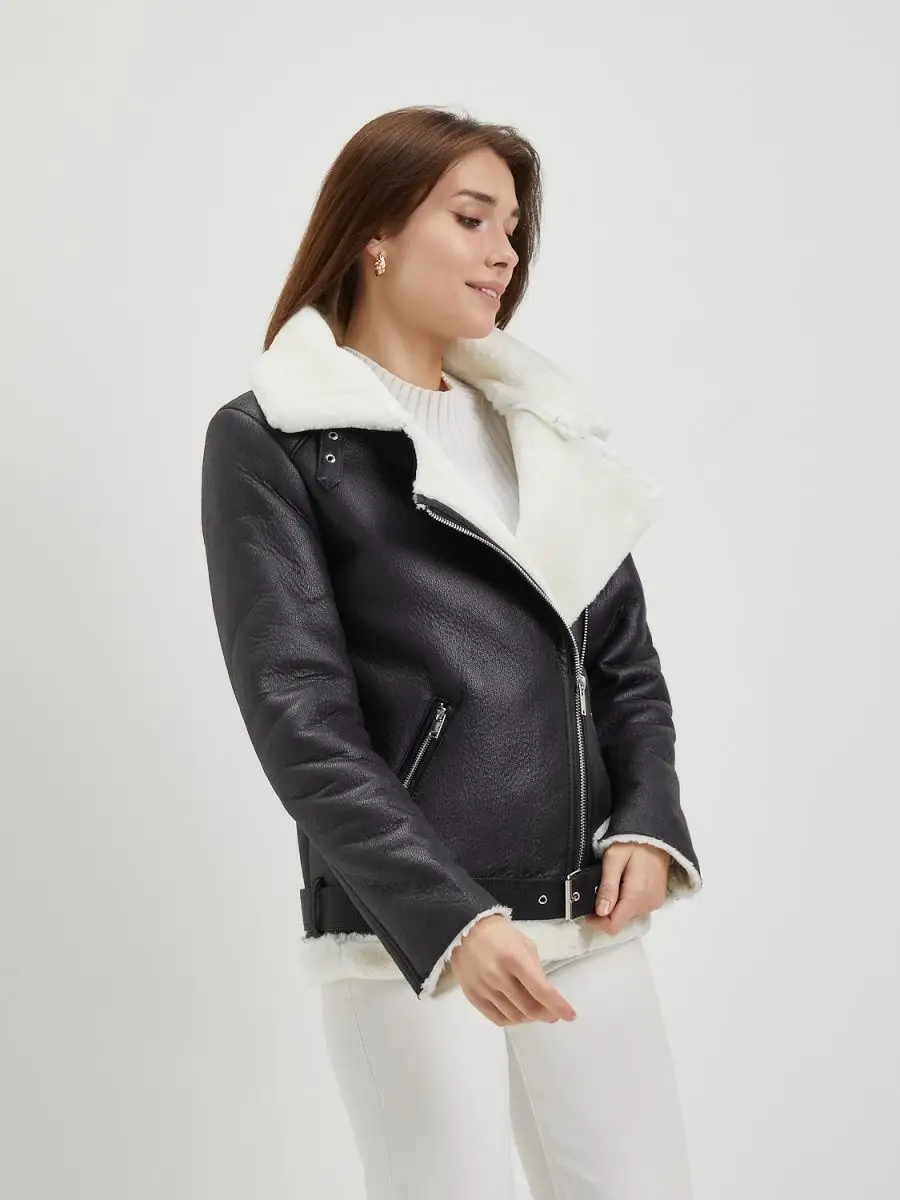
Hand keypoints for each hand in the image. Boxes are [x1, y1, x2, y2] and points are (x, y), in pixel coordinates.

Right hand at [449, 915, 577, 1025]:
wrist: (465, 929)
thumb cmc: (500, 935)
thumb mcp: (524, 945)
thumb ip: (536, 971)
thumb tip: (546, 997)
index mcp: (515, 958)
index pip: (541, 990)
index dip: (558, 1006)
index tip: (570, 1015)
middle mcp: (498, 976)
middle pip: (529, 1008)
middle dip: (545, 1014)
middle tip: (551, 1013)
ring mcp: (484, 988)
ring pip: (514, 1017)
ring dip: (529, 1018)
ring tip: (533, 1010)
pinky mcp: (473, 996)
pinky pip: (497, 1019)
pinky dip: (512, 1020)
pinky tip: (517, 1013)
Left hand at [582, 842, 670, 933]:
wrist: (656, 835)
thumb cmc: (633, 843)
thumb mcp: (613, 859)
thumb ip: (607, 886)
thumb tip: (600, 912)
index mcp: (637, 896)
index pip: (614, 925)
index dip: (597, 922)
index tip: (586, 911)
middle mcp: (648, 904)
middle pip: (620, 921)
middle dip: (605, 912)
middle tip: (598, 890)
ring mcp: (654, 903)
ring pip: (627, 917)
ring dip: (616, 906)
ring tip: (613, 884)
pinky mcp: (657, 900)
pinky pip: (637, 910)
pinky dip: (626, 902)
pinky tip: (624, 885)